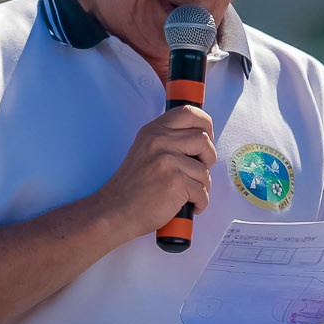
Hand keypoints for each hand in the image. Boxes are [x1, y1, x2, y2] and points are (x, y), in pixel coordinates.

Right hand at [95, 104, 216, 237]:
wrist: (115, 211)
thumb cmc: (132, 188)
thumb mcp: (145, 150)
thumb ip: (167, 141)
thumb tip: (201, 140)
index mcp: (153, 131)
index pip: (188, 112)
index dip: (204, 123)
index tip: (206, 137)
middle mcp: (160, 142)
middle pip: (203, 139)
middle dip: (208, 157)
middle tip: (198, 170)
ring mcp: (168, 161)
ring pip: (205, 169)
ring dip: (202, 185)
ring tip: (189, 193)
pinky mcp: (175, 182)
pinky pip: (202, 190)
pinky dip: (200, 202)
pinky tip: (189, 205)